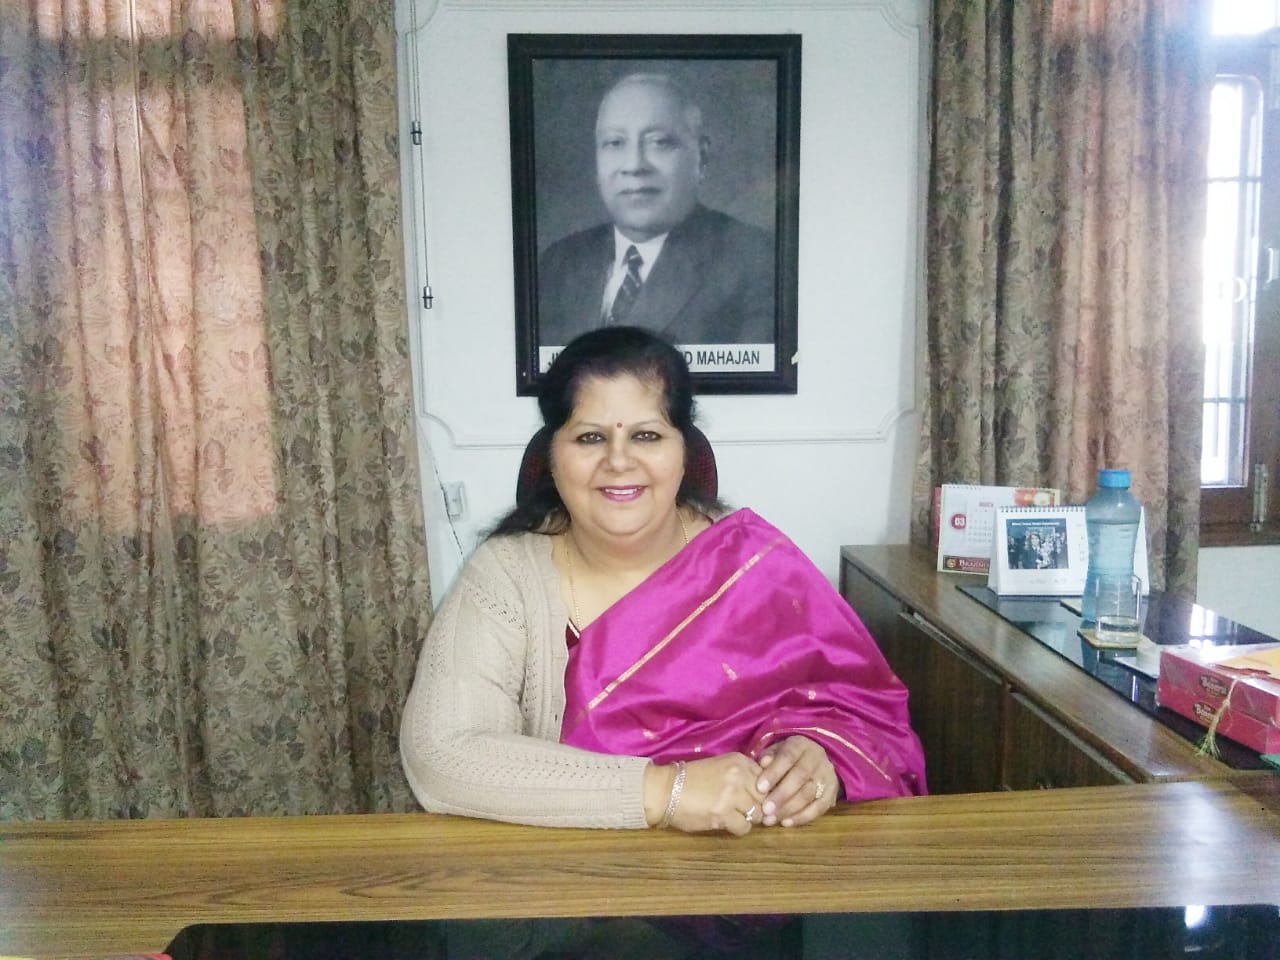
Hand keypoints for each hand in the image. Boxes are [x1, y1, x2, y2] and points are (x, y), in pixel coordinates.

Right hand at [648, 753, 765, 835]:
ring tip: (734, 816)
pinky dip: (737, 828)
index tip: (756, 799)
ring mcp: (732, 795)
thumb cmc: (692, 779)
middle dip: (759, 807)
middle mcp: (739, 775)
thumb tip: (767, 792)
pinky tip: (726, 823)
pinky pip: (744, 827)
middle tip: (745, 811)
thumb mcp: (721, 767)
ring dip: (748, 818)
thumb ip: (744, 776)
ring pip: (758, 814)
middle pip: (766, 797)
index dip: (765, 792)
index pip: (768, 778)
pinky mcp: (723, 814)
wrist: (665, 790)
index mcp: (739, 761)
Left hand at [755, 736, 837, 827]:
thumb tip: (762, 764)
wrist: (814, 760)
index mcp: (800, 745)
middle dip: (781, 795)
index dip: (774, 773)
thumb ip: (768, 757)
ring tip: (771, 819)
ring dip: (789, 809)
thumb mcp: (776, 751)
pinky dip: (802, 817)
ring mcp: (827, 776)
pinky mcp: (832, 793)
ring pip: (809, 794)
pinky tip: (786, 823)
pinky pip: (819, 808)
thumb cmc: (787, 758)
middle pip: (800, 777)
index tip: (759, 788)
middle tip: (765, 810)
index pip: (788, 757)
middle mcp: (817, 758)